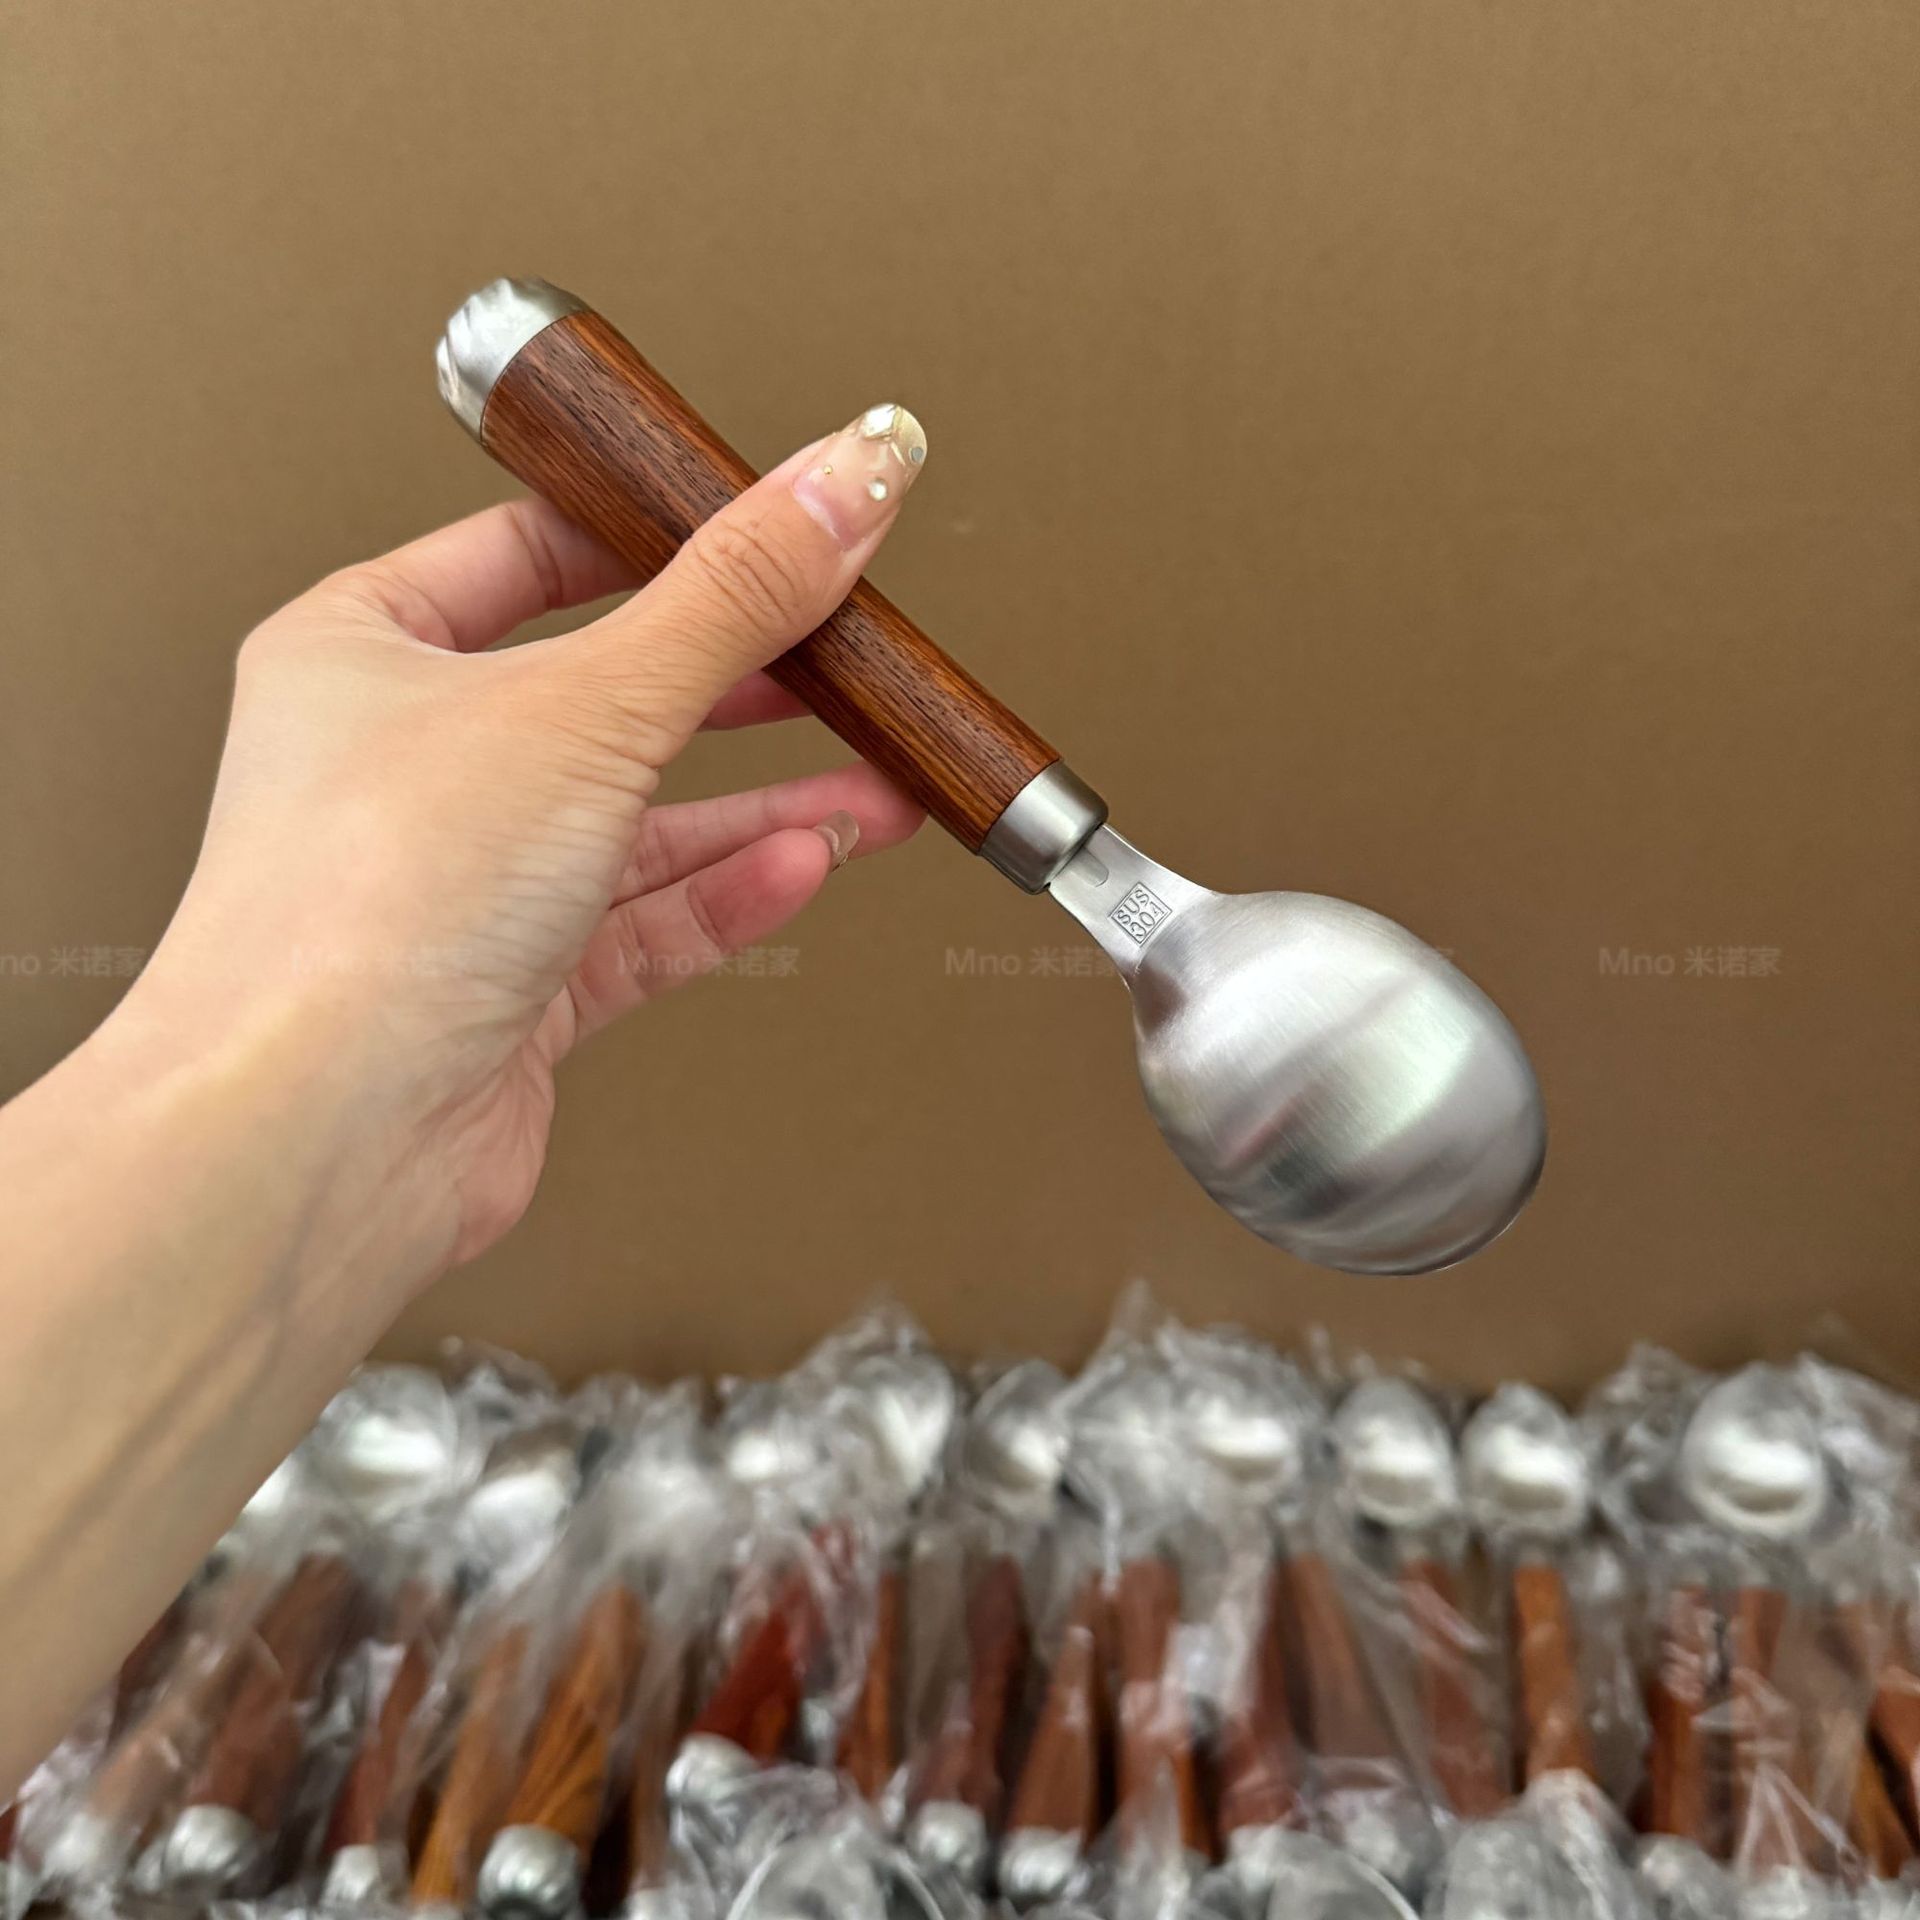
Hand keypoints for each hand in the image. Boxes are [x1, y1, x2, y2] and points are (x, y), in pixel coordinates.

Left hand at [119, 404, 929, 1274]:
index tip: (764, 526)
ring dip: (765, 805)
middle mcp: (405, 767)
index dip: (656, 538)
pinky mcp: (512, 992)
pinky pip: (642, 924)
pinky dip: (728, 896)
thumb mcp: (582, 703)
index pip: (530, 555)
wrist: (320, 1132)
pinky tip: (807, 865)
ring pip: (641, 824)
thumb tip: (840, 480)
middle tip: (845, 661)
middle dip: (743, 690)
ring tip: (877, 785)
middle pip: (606, 696)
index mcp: (364, 653)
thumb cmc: (366, 905)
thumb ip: (730, 598)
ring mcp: (461, 886)